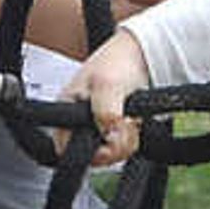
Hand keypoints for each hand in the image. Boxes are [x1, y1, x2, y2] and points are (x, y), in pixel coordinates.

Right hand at [60, 28, 152, 167]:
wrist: (143, 53)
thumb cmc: (118, 61)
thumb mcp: (108, 85)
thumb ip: (106, 115)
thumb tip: (111, 139)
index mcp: (67, 110)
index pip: (66, 148)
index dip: (87, 151)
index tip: (107, 143)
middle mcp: (80, 121)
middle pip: (93, 155)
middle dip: (114, 145)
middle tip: (125, 124)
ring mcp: (98, 127)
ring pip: (111, 153)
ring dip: (127, 140)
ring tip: (131, 119)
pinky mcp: (115, 129)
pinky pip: (123, 146)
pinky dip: (133, 137)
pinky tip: (134, 121)